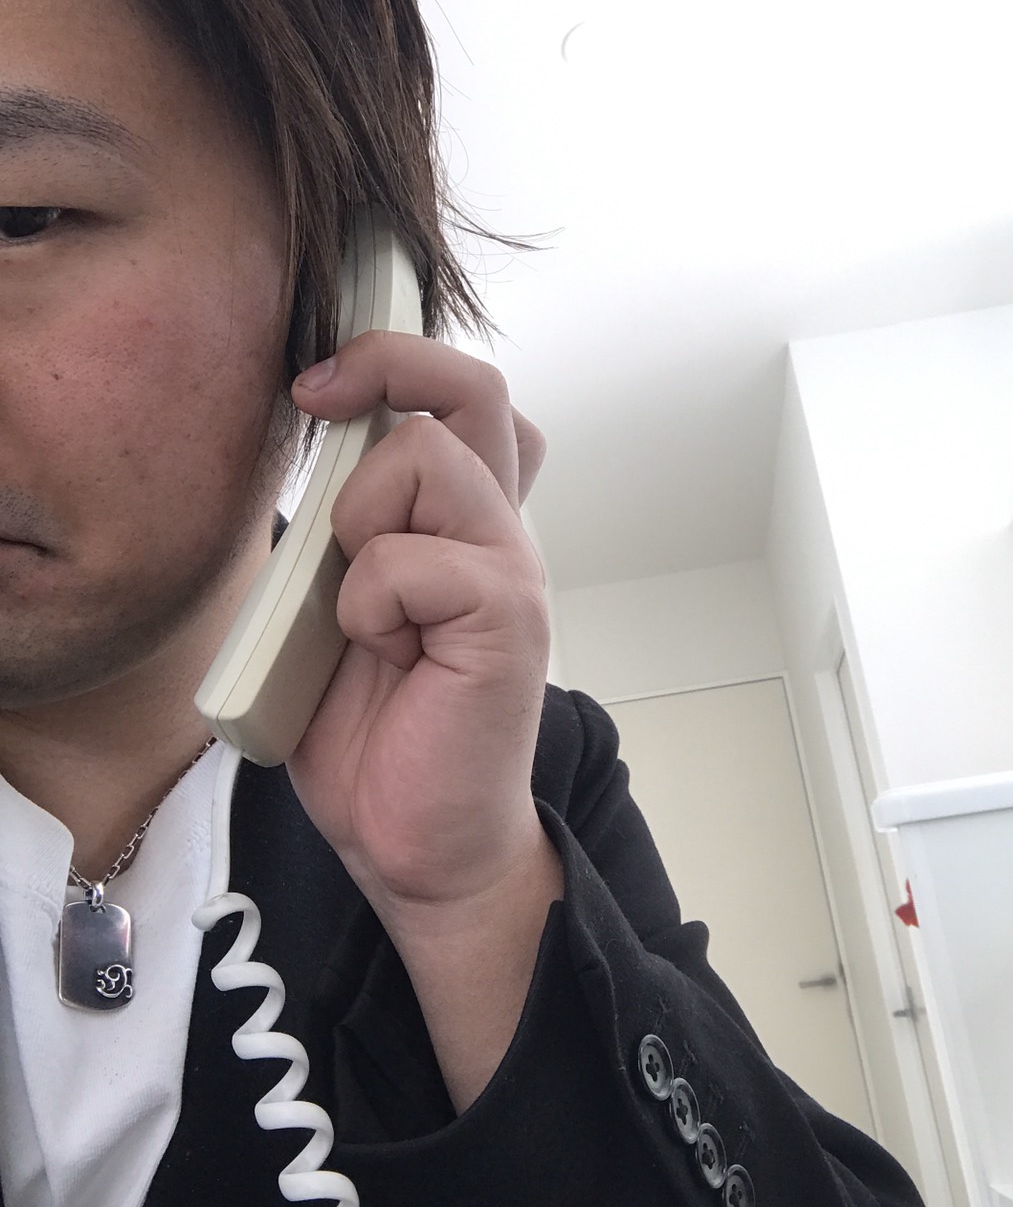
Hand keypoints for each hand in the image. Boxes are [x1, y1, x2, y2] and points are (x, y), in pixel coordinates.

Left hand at [285, 330, 552, 919]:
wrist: (420, 845)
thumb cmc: (377, 732)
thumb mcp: (335, 606)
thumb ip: (343, 530)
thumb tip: (308, 454)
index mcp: (461, 524)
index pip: (465, 399)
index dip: (396, 361)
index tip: (314, 389)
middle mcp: (497, 532)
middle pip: (476, 388)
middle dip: (388, 364)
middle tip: (319, 402)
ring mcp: (511, 571)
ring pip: (432, 452)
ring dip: (362, 514)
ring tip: (360, 601)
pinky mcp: (507, 620)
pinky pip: (410, 559)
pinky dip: (367, 600)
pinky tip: (380, 653)